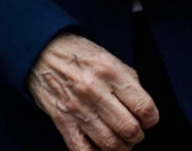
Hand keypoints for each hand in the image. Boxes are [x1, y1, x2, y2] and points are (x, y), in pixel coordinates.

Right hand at [26, 32, 158, 149]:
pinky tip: (101, 148)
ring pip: (110, 144)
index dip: (151, 119)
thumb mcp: (107, 56)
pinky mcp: (62, 121)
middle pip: (129, 129)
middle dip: (137, 135)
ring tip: (120, 140)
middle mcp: (94, 90)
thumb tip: (143, 106)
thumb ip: (128, 80)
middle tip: (133, 131)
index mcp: (109, 71)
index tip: (147, 119)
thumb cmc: (77, 53)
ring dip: (121, 147)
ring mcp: (77, 108)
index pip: (144, 107)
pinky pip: (82, 150)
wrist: (40, 51)